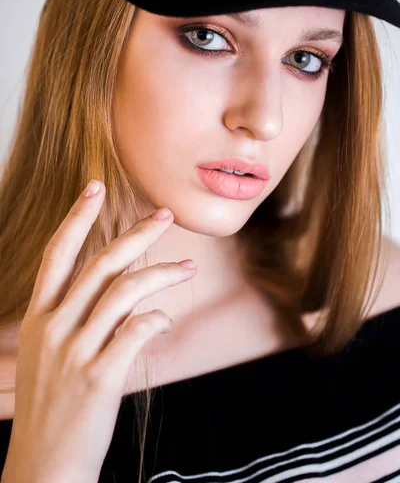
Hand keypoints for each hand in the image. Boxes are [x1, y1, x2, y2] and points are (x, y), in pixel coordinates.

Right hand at [1, 180, 196, 482]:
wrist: (42, 467)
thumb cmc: (52, 406)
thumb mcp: (48, 355)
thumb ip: (79, 317)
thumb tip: (123, 290)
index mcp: (38, 317)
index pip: (57, 255)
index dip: (76, 218)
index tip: (95, 187)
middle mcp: (53, 328)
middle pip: (100, 265)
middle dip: (136, 234)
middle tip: (164, 215)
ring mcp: (75, 352)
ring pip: (124, 293)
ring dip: (161, 274)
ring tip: (187, 268)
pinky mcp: (99, 377)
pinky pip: (136, 332)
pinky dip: (156, 319)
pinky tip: (166, 320)